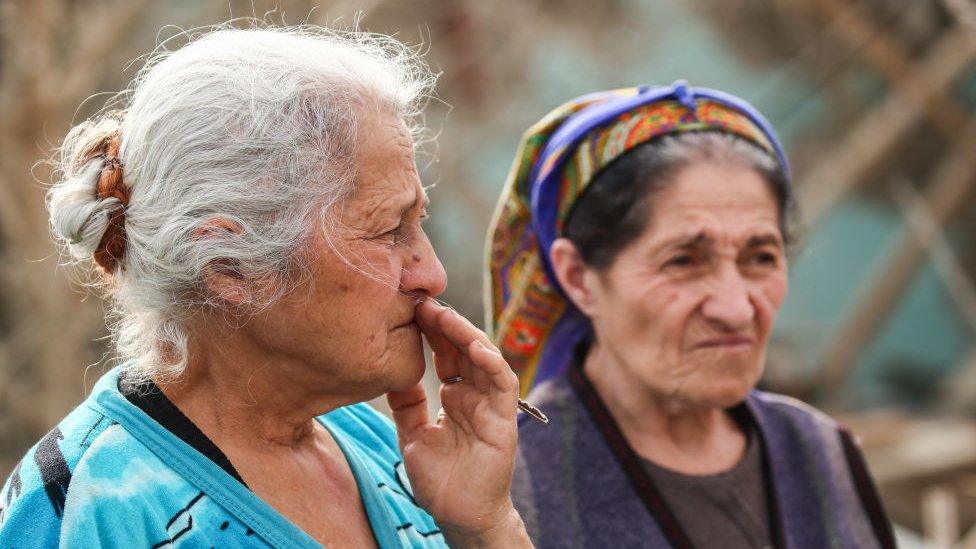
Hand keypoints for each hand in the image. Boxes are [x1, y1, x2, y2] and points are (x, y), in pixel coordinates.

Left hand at [386, 300, 529, 546]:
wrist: (459, 516)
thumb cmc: (440, 481)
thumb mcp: (414, 435)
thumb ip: (407, 406)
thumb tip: (392, 374)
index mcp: (456, 397)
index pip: (446, 355)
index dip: (431, 332)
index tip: (409, 312)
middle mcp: (475, 396)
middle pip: (463, 349)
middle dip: (445, 324)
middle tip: (423, 303)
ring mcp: (491, 405)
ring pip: (484, 358)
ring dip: (465, 334)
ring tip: (444, 315)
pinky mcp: (504, 418)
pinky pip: (502, 383)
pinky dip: (491, 362)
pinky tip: (474, 347)